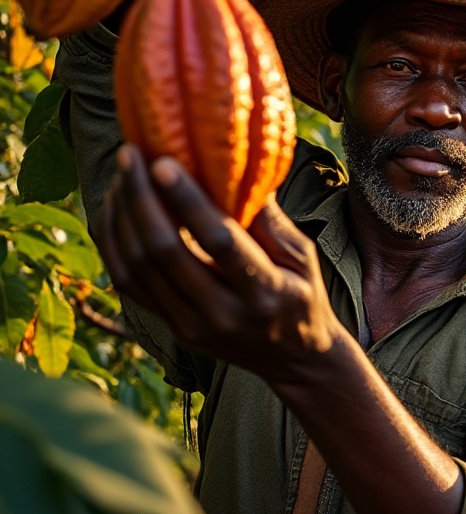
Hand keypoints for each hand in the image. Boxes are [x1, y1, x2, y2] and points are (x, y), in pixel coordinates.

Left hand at [97, 145, 343, 382]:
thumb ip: (268, 218)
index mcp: (264, 292)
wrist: (294, 358)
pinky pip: (127, 281)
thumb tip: (233, 166)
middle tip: (130, 155)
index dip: (187, 200)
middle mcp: (222, 314)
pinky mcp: (170, 327)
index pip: (218, 242)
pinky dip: (114, 241)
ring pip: (137, 266)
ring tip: (122, 175)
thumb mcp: (303, 256)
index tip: (163, 161)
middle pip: (164, 251)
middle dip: (141, 197)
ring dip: (122, 215)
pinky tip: (116, 208)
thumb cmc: (302, 293)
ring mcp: (190, 325)